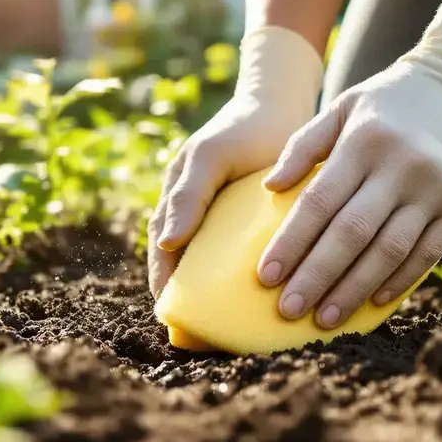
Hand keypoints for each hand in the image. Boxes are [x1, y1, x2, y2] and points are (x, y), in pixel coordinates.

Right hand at [147, 25, 324, 298]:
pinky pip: (232, 256)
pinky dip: (235, 277)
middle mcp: (194, 214)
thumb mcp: (209, 157)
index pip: (163, 254)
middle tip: (198, 335)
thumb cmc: (241, 129)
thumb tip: (166, 245)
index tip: (171, 316)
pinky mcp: (244, 222)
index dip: (165, 285)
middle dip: (188, 298)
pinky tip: (254, 297)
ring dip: (211, 292)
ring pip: (208, 264)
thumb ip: (188, 196)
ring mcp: (219, 218)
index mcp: (178, 202)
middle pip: (182, 265)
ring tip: (222, 324)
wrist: (277, 107)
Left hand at [255, 0, 441, 328]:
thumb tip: (269, 189)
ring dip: (354, 289)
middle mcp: (403, 165)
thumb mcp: (341, 108)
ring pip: (389, 251)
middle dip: (316, 275)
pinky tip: (371, 303)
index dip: (292, 242)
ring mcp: (437, 188)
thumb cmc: (386, 103)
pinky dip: (397, 281)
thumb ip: (303, 146)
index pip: (320, 201)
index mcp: (365, 140)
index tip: (266, 276)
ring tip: (324, 318)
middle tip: (288, 310)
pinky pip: (426, 254)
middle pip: (352, 233)